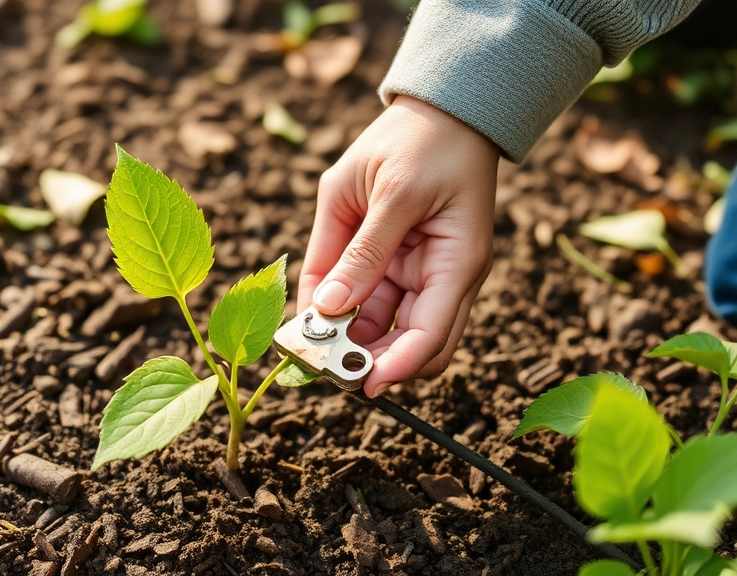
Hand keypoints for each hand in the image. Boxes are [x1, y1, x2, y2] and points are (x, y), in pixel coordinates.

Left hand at [298, 96, 498, 396]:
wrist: (439, 109)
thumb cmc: (421, 142)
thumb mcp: (388, 192)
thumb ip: (360, 252)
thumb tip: (329, 308)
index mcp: (456, 264)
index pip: (431, 337)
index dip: (395, 368)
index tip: (358, 386)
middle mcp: (443, 278)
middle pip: (410, 345)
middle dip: (368, 361)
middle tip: (320, 369)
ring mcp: (421, 273)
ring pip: (385, 328)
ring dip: (351, 341)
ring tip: (308, 345)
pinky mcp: (397, 263)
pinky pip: (370, 300)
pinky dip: (343, 312)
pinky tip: (314, 317)